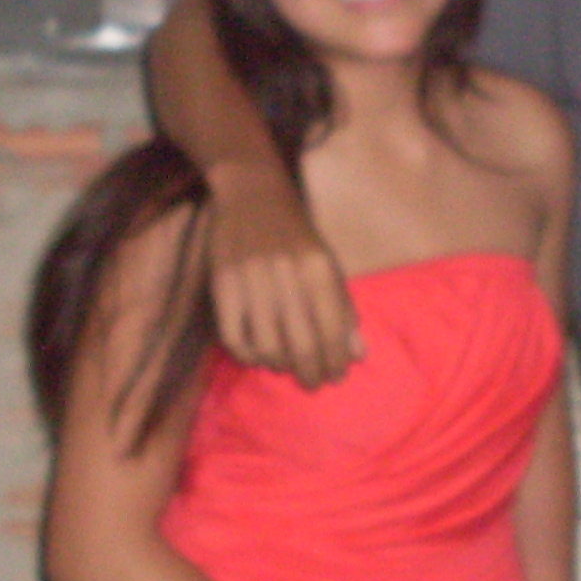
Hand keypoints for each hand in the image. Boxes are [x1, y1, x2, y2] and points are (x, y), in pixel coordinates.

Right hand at [201, 168, 361, 387]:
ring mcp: (251, 281)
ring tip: (287, 366)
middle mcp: (286, 276)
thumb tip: (357, 355)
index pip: (332, 331)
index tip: (336, 375)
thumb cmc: (298, 237)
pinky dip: (248, 355)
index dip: (336, 361)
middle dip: (311, 372)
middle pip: (301, 345)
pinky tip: (259, 355)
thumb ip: (343, 309)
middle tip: (313, 383)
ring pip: (267, 346)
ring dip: (280, 365)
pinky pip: (234, 337)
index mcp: (318, 269)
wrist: (253, 197)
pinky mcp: (222, 285)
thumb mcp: (329, 265)